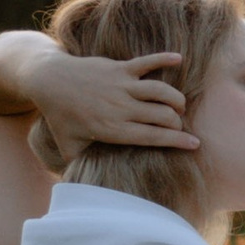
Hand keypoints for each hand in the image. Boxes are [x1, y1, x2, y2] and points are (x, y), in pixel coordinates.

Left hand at [34, 49, 196, 154]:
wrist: (49, 80)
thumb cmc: (59, 116)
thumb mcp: (68, 146)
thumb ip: (79, 165)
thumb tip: (87, 186)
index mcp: (113, 129)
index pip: (153, 137)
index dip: (178, 140)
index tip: (195, 144)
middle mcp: (121, 107)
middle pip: (163, 115)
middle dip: (177, 122)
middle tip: (178, 124)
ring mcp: (121, 85)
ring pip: (161, 90)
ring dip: (175, 97)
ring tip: (178, 105)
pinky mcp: (119, 67)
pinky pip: (147, 61)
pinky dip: (164, 58)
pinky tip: (179, 58)